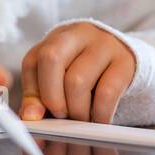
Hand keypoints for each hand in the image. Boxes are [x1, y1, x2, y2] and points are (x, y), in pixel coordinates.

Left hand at [19, 22, 135, 123]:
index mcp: (57, 37)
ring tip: (80, 120)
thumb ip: (39, 96)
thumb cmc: (83, 69)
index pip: (33, 61)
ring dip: (75, 110)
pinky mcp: (125, 62)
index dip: (32, 93)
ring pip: (77, 80)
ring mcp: (104, 45)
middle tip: (60, 117)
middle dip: (51, 97)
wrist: (123, 57)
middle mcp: (79, 34)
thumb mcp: (57, 77)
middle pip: (52, 59)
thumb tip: (30, 117)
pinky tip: (98, 120)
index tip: (36, 117)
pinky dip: (98, 114)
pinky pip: (106, 93)